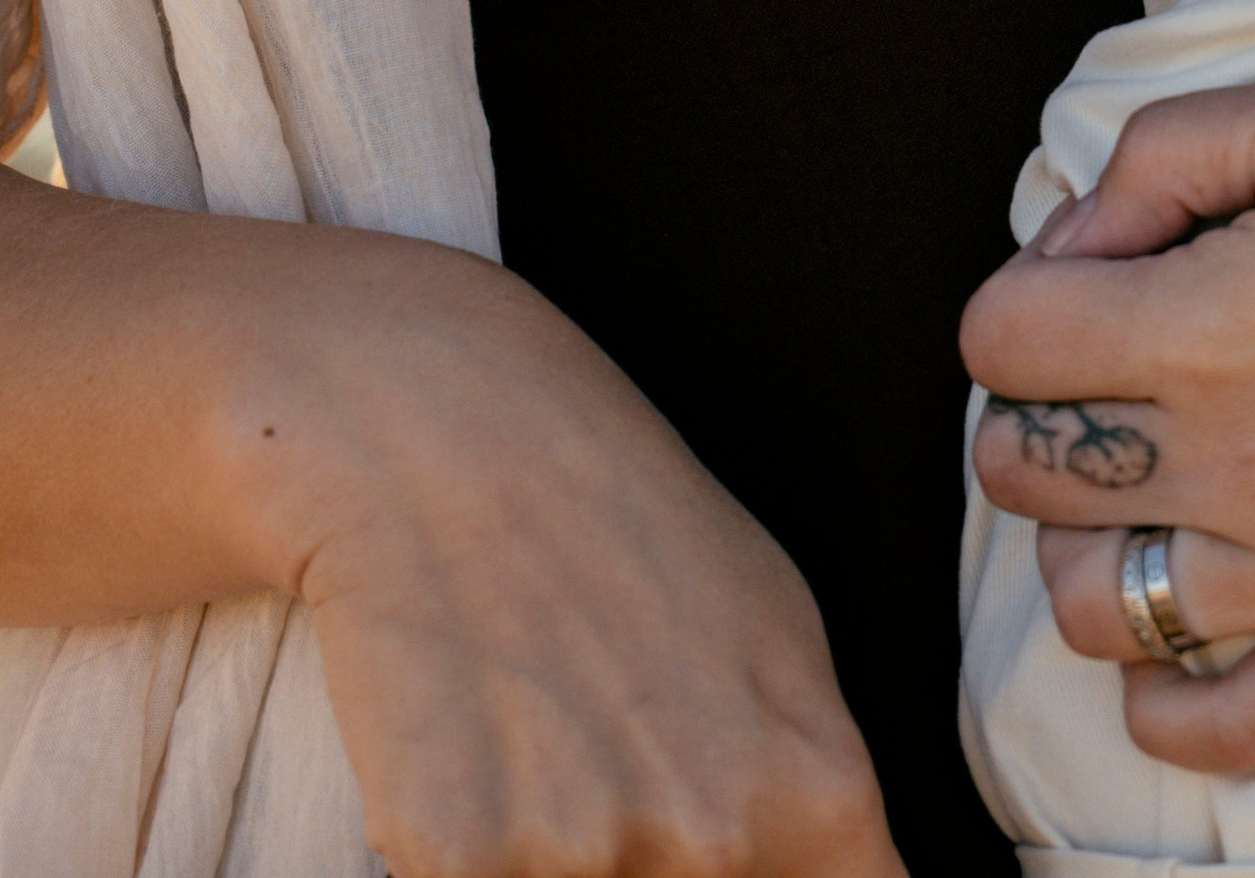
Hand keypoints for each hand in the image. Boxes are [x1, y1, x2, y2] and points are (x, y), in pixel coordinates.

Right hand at [244, 244, 904, 877]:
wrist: (439, 422)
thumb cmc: (614, 515)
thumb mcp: (774, 634)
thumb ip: (811, 788)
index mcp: (815, 785)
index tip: (743, 852)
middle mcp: (714, 833)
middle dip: (654, 869)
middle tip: (608, 747)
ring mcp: (585, 851)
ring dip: (550, 861)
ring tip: (534, 737)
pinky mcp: (455, 857)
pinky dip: (458, 850)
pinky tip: (464, 746)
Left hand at [964, 64, 1254, 777]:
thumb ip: (1163, 156)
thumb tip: (1074, 239)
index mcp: (1209, 325)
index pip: (999, 341)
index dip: (1026, 292)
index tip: (1091, 271)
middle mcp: (1238, 466)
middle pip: (1024, 472)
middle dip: (1037, 407)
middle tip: (1111, 365)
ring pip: (1095, 608)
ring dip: (1092, 541)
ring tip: (1152, 480)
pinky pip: (1225, 729)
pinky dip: (1170, 698)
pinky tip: (1189, 621)